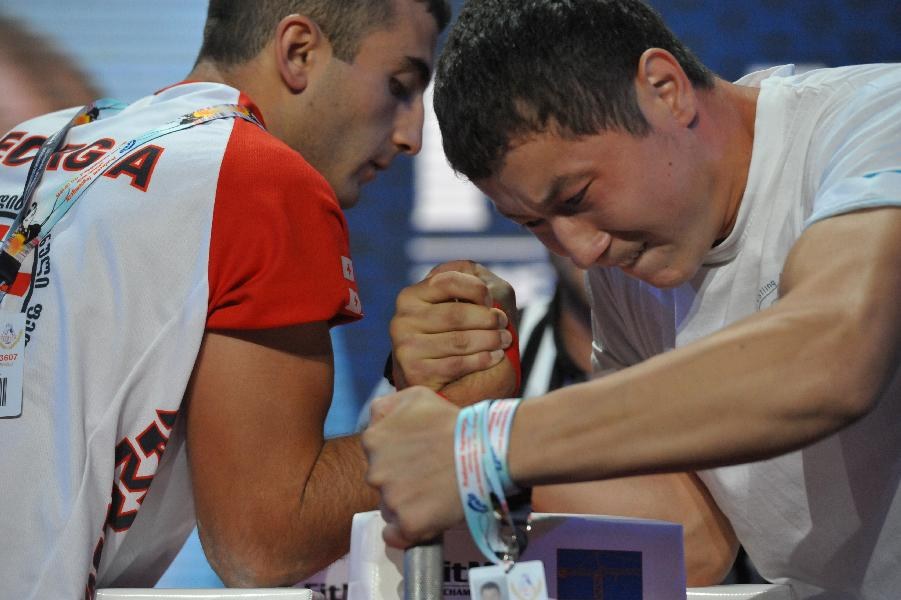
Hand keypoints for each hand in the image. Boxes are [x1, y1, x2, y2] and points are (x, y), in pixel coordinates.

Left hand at [363, 387, 462, 546]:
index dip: (397, 456)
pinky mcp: (409, 524)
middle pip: (381, 482)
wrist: (483, 450)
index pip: (375, 454)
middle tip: (428, 475)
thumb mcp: (415, 396)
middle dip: (399, 479)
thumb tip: (375, 422)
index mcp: (373, 440)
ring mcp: (391, 500)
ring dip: (405, 504)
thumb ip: (386, 406)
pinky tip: (423, 520)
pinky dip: (405, 532)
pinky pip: (396, 535)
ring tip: (433, 494)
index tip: (417, 456)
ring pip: (389, 508)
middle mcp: (374, 472)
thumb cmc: (452, 421)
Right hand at [390, 261, 515, 397]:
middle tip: (504, 324)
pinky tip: (495, 357)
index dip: (476, 289)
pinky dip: (482, 360)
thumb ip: (469, 279)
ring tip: (505, 340)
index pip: (448, 281)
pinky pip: (457, 364)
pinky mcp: (414, 373)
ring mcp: (405, 348)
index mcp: (410, 296)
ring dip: (490, 340)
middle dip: (488, 318)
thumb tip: (481, 281)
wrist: (438, 379)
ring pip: (459, 341)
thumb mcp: (458, 300)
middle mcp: (402, 320)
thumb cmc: (452, 332)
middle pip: (456, 314)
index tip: (491, 300)